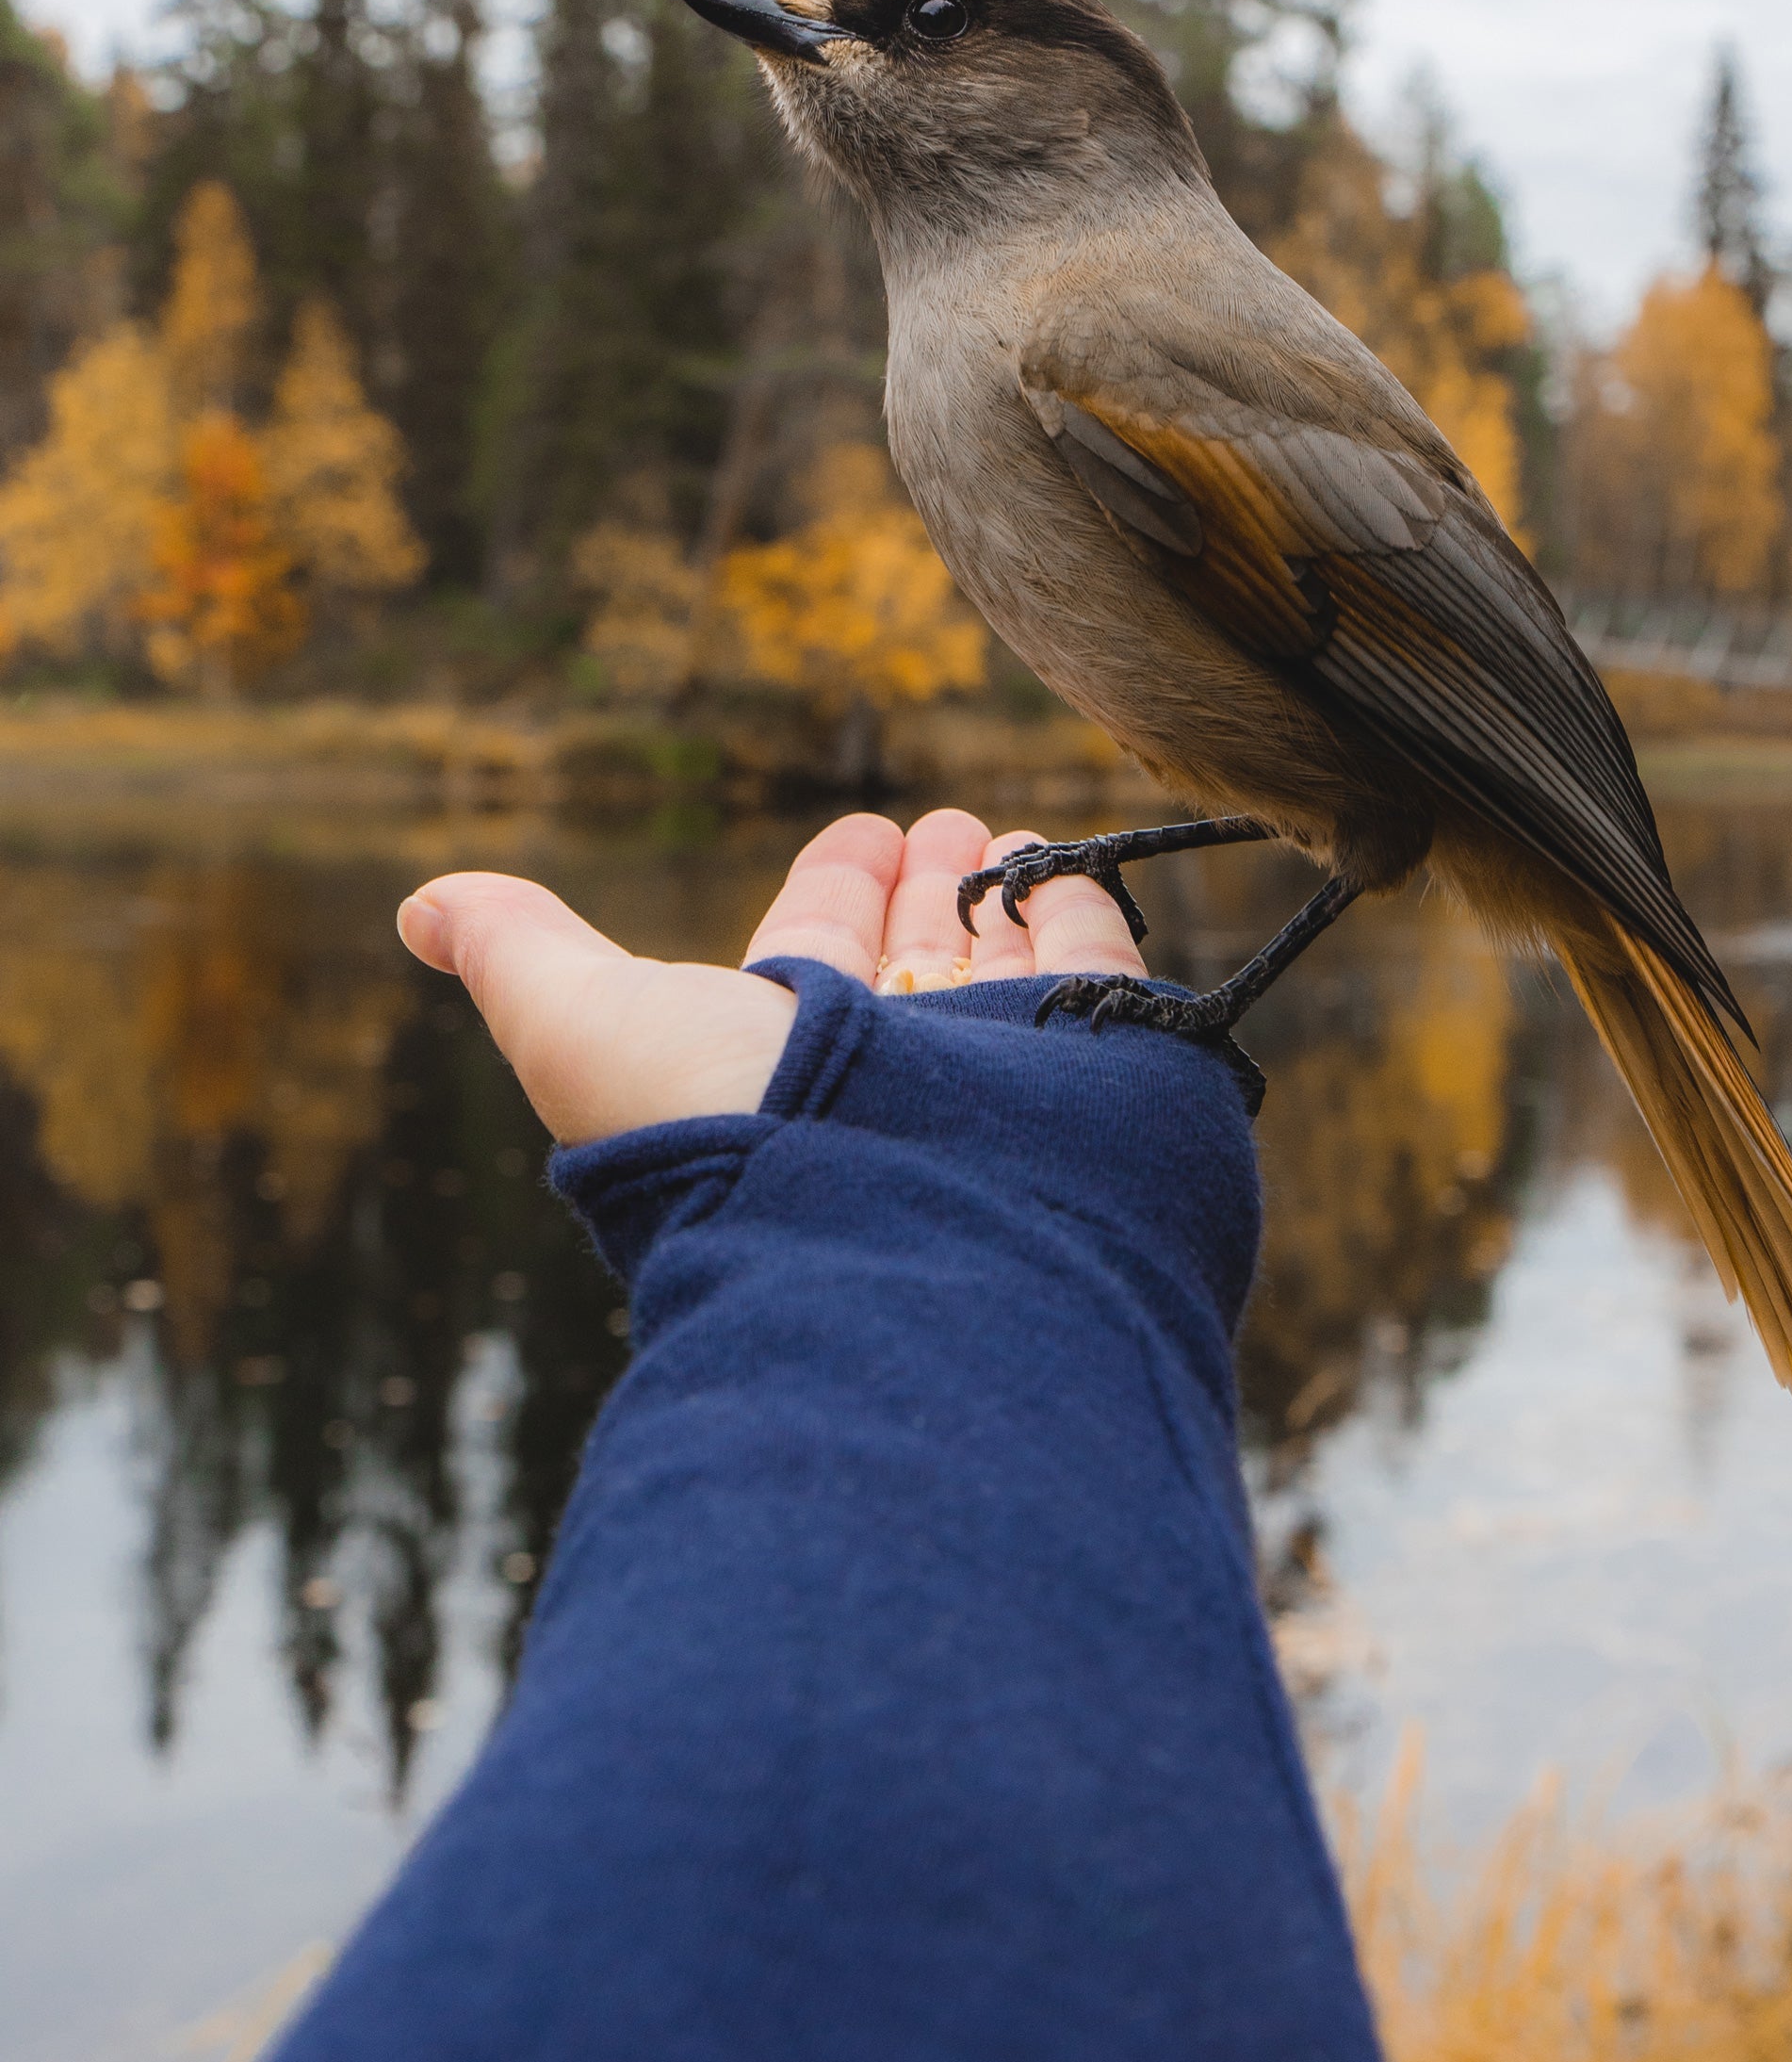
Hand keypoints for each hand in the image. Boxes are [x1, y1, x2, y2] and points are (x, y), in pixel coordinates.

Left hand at [396, 809, 1146, 1146]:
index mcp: (787, 1059)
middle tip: (944, 822)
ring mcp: (1002, 1070)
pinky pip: (1095, 959)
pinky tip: (1067, 857)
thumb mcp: (583, 1025)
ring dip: (1005, 888)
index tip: (861, 829)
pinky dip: (1079, 902)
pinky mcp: (1102, 1060)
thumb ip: (517, 954)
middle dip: (925, 885)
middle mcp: (896, 1070)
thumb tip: (419, 906)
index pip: (816, 953)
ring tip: (1009, 832)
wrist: (896, 1239)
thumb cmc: (724, 1133)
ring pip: (1005, 957)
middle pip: (915, 956)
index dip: (835, 890)